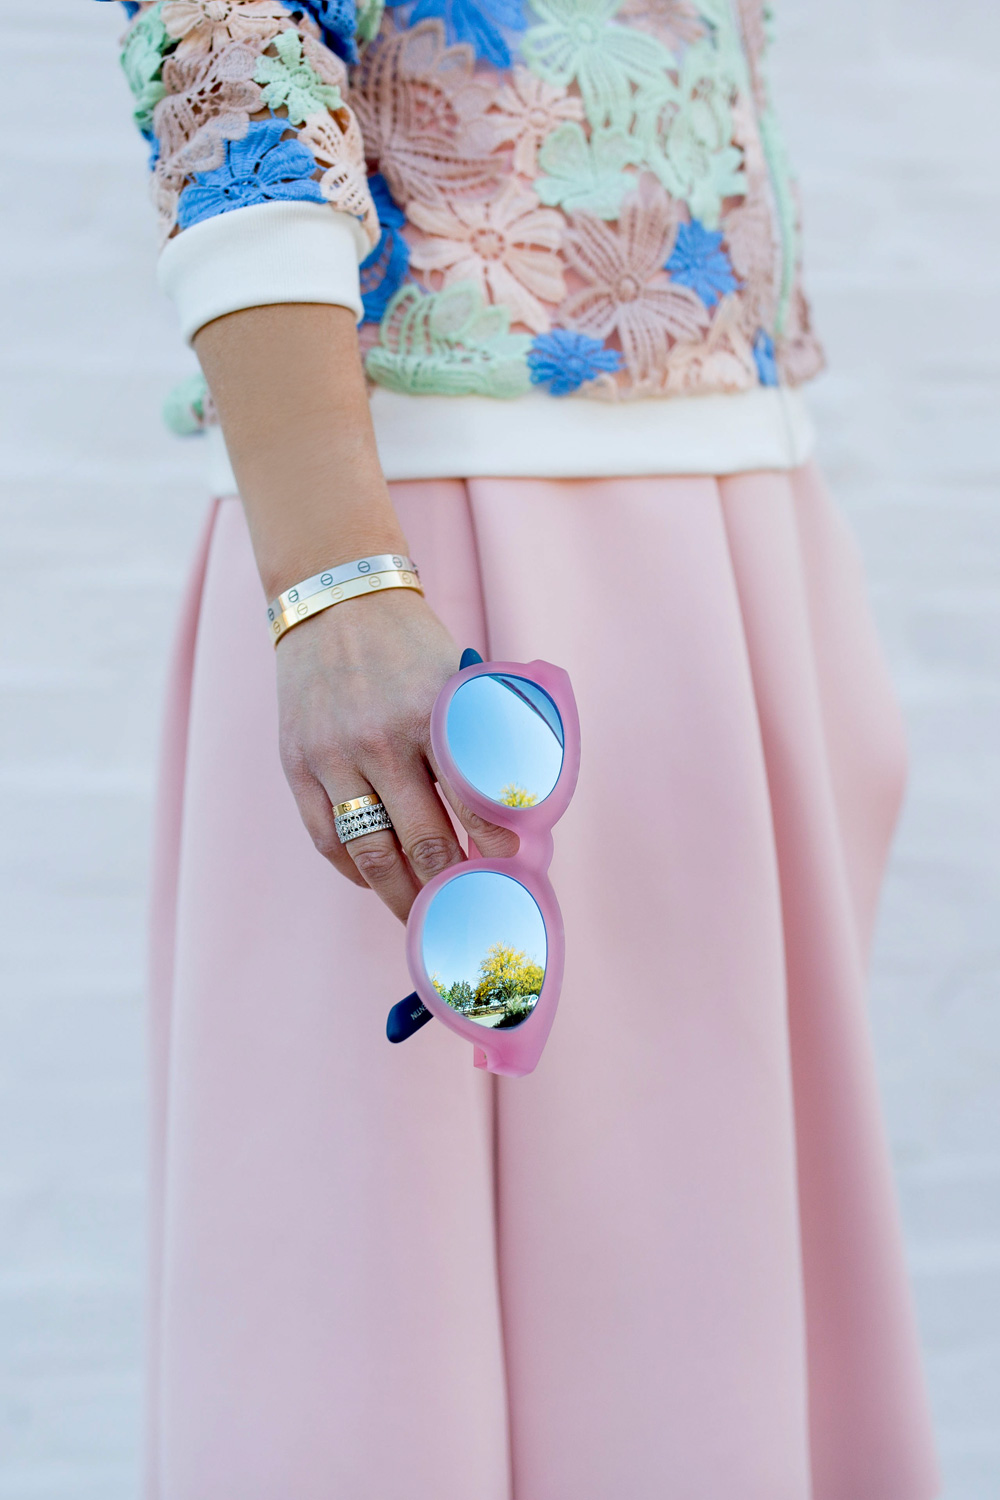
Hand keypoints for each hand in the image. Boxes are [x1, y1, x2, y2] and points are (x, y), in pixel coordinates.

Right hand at [276, 586, 517, 920]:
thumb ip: (474, 737)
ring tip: (424, 914)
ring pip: (371, 852)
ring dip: (401, 893)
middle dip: (450, 883)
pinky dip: (354, 870)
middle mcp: (379, 741)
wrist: (334, 601)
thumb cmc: (408, 645)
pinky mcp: (297, 765)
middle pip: (422, 839)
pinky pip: (326, 838)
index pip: (469, 797)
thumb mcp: (454, 678)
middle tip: (469, 905)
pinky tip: (377, 879)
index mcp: (430, 715)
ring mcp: (332, 757)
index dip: (491, 842)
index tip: (507, 866)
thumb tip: (506, 807)